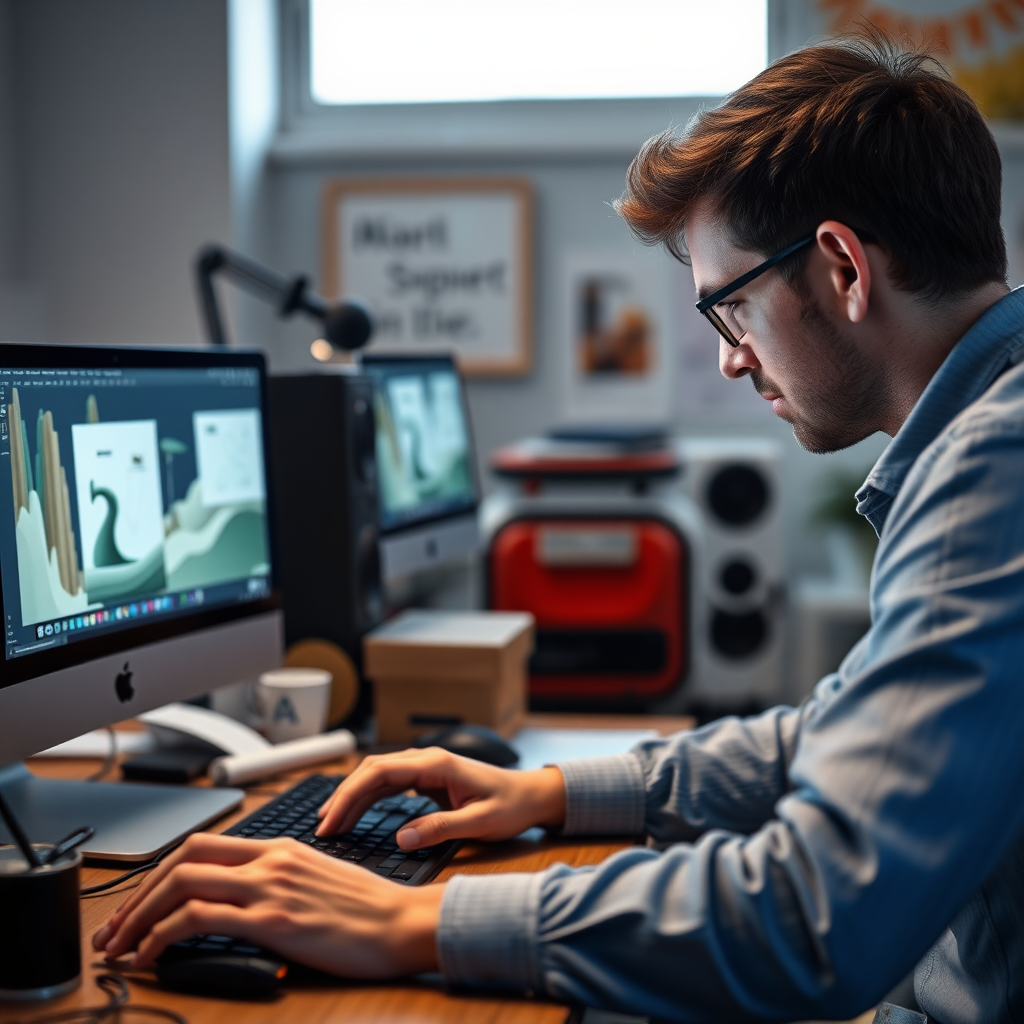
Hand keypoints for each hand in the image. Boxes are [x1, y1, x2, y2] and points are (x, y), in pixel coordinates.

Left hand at [92, 834, 443, 977]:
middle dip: (137, 894)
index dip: (160, 873)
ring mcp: (269, 886)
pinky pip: (198, 918)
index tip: (139, 904)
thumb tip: (241, 904)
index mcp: (280, 847)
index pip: (203, 846)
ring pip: (180, 883)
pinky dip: (161, 935)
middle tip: (114, 928)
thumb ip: (278, 882)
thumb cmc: (368, 910)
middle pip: (182, 858)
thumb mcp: (318, 881)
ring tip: (119, 946)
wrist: (403, 922)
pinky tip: (151, 956)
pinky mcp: (272, 919)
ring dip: (138, 916)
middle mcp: (269, 859)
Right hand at [317, 747, 566, 849]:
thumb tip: (402, 838)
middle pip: (372, 771)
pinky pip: (389, 785)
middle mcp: (426, 759)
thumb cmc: (511, 806)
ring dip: (352, 798)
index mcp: (436, 763)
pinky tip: (353, 814)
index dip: (351, 795)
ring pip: (377, 777)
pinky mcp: (427, 779)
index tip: (331, 820)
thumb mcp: (481, 822)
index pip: (380, 772)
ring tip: (330, 824)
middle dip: (343, 797)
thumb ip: (442, 828)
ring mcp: (426, 767)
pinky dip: (368, 798)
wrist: (531, 795)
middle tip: (322, 828)